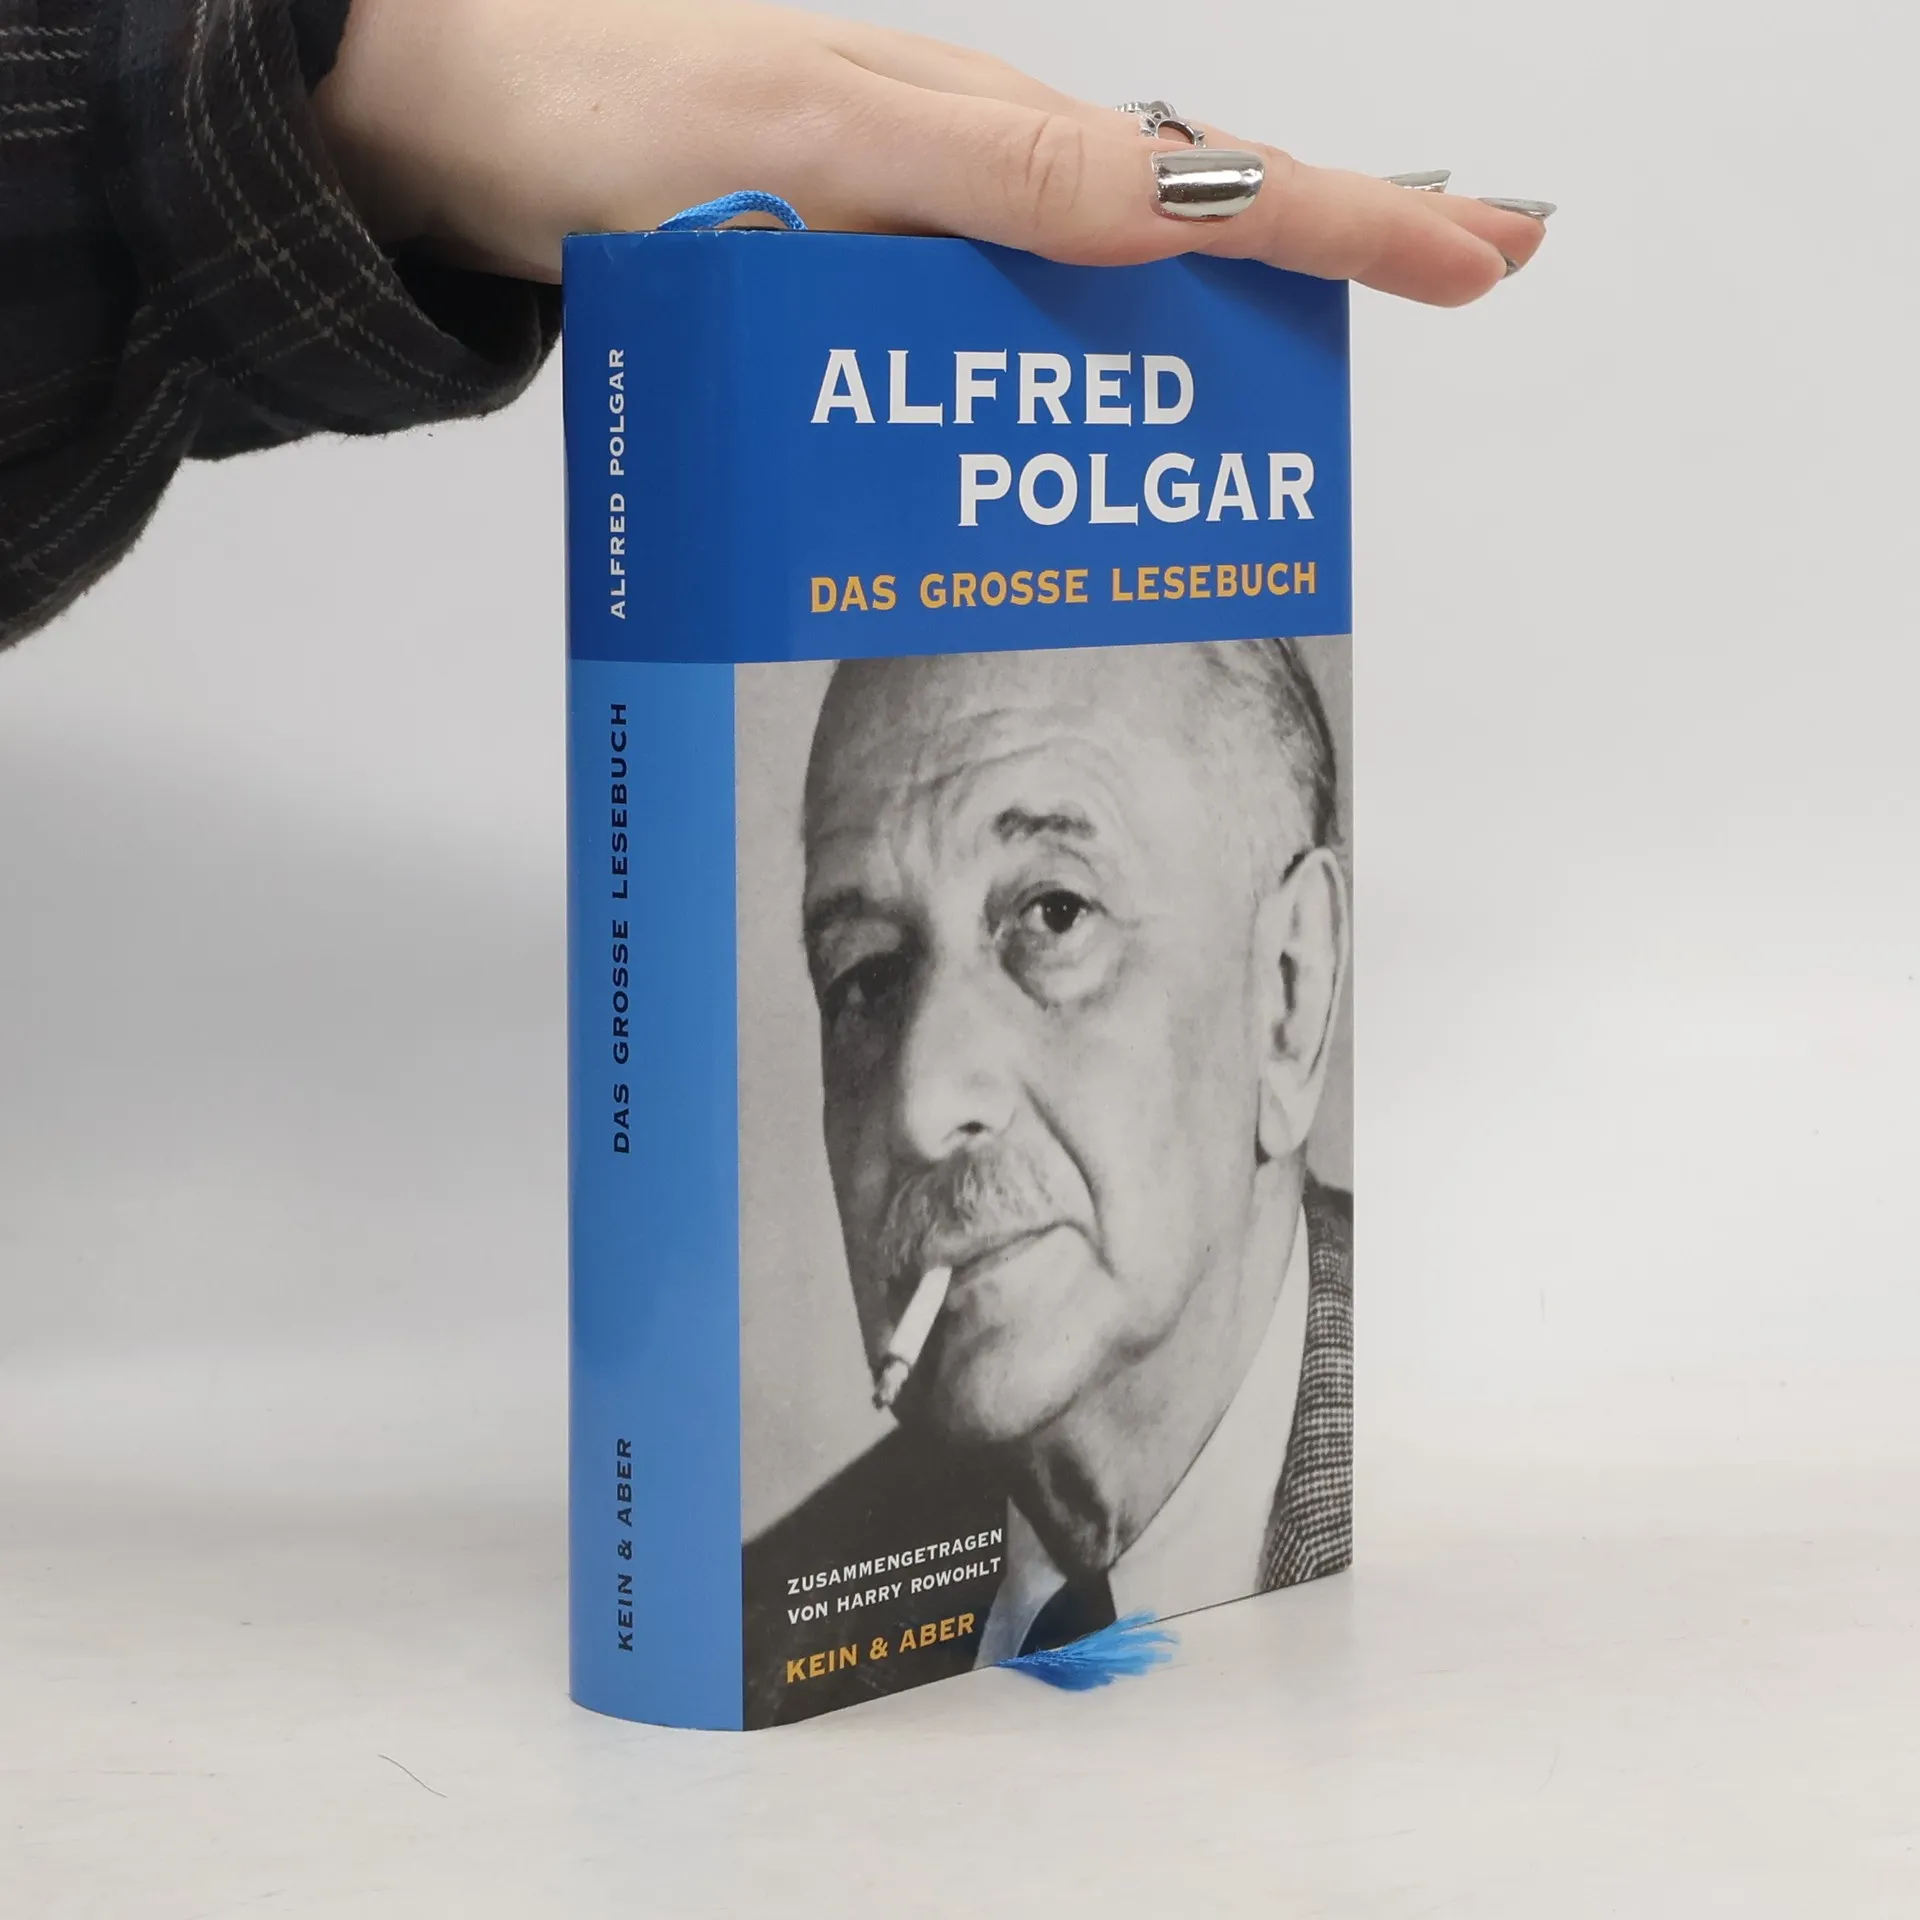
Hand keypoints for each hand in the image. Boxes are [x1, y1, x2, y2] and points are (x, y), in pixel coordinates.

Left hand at [316, 0, 1547, 304]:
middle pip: (1187, 212)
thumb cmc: (588, 112)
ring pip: (1103, 267)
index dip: (1346, 218)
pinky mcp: (853, 262)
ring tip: (1339, 341)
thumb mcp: (806, 132)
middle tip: (1473, 264)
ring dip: (1228, 305)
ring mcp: (911, 217)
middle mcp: (961, 168)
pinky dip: (1084, 347)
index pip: (1201, 179)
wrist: (434, 111)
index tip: (1481, 247)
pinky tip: (1106, 386)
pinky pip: (1000, 310)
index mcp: (975, 129)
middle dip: (1335, 242)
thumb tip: (1156, 199)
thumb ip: (981, 167)